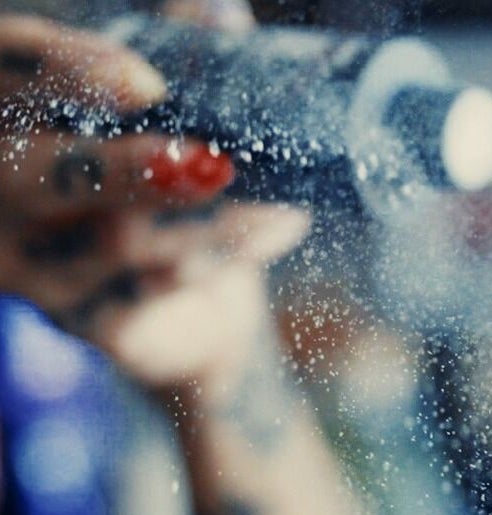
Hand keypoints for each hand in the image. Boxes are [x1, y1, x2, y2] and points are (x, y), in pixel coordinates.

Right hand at [0, 4, 308, 397]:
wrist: (194, 314)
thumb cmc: (169, 187)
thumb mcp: (173, 117)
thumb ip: (184, 57)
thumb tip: (218, 11)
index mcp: (3, 115)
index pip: (2, 72)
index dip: (63, 71)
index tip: (144, 82)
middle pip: (41, 175)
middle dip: (127, 168)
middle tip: (209, 161)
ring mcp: (31, 265)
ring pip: (115, 240)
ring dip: (207, 218)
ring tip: (280, 196)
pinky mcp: (84, 321)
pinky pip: (155, 289)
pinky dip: (225, 255)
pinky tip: (276, 226)